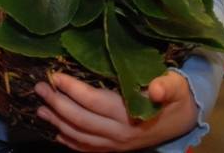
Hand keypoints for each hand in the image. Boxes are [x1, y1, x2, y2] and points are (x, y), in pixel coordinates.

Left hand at [33, 71, 197, 151]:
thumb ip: (166, 86)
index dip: (73, 89)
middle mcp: (119, 134)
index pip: (94, 102)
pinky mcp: (113, 149)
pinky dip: (69, 140)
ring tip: (40, 108)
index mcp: (131, 115)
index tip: (56, 76)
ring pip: (79, 136)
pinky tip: (56, 130)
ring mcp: (115, 144)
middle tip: (40, 87)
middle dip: (57, 104)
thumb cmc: (176, 97)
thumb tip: (156, 89)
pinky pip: (86, 148)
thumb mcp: (176, 86)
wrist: (184, 122)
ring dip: (57, 122)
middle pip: (80, 120)